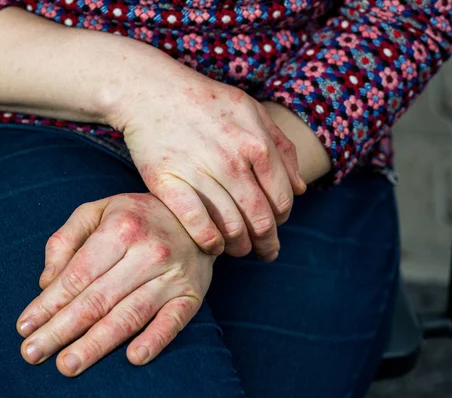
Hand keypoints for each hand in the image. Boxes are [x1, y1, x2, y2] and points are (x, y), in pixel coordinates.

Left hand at [16, 193, 214, 375]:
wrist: (195, 216)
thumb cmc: (137, 216)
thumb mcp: (98, 211)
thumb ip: (66, 239)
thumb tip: (45, 282)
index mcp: (120, 228)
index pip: (77, 275)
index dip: (48, 303)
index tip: (24, 326)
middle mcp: (147, 252)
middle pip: (97, 300)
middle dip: (61, 329)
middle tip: (32, 352)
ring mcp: (170, 276)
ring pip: (129, 315)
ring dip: (97, 344)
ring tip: (67, 364)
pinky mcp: (191, 295)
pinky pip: (172, 321)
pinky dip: (155, 340)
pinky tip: (133, 358)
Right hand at [108, 60, 305, 260]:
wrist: (151, 91)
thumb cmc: (205, 101)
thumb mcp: (252, 111)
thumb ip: (281, 147)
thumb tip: (300, 188)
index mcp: (257, 143)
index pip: (281, 199)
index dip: (281, 220)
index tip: (274, 227)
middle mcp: (232, 161)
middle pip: (260, 219)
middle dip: (267, 243)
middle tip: (266, 253)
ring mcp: (200, 173)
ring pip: (231, 228)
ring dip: (240, 247)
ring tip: (238, 250)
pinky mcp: (168, 183)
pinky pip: (197, 224)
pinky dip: (210, 243)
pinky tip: (213, 247)